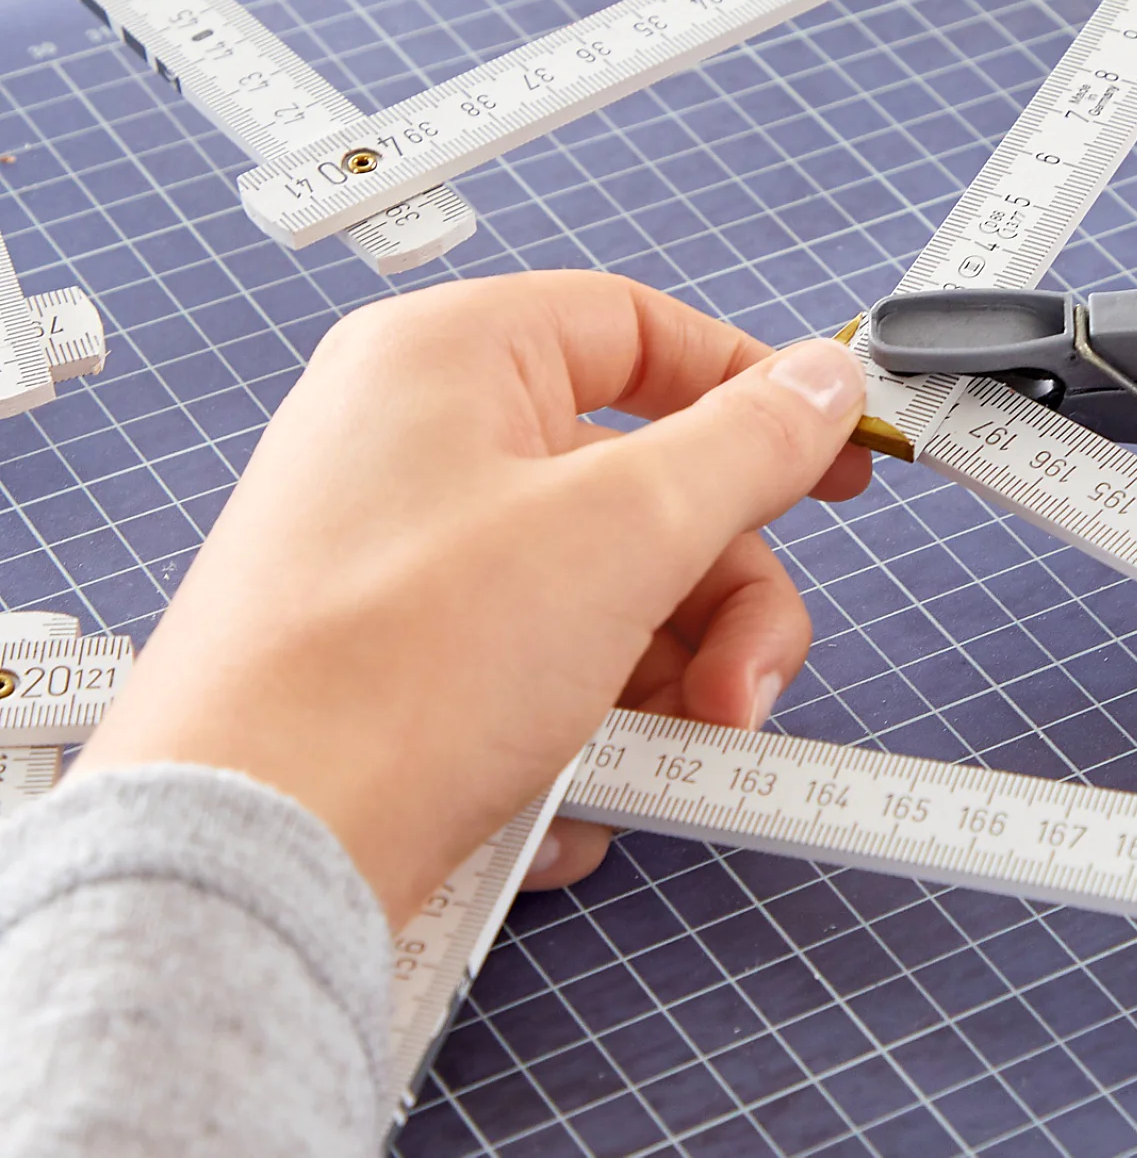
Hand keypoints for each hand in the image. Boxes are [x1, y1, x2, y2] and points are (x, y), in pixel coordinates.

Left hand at [67, 272, 869, 924]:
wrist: (246, 868)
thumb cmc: (393, 674)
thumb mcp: (623, 531)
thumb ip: (747, 443)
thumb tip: (824, 381)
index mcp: (450, 359)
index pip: (642, 329)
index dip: (750, 393)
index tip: (829, 464)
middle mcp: (418, 443)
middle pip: (641, 484)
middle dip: (718, 600)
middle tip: (742, 685)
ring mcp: (403, 557)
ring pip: (604, 587)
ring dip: (668, 679)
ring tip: (663, 758)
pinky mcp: (397, 662)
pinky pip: (541, 662)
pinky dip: (582, 728)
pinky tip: (563, 792)